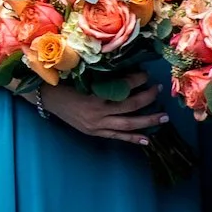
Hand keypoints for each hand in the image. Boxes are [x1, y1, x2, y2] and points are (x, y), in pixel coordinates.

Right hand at [38, 72, 167, 143]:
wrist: (48, 98)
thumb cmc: (65, 83)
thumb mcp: (85, 77)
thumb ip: (106, 77)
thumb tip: (129, 72)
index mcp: (95, 95)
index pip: (123, 87)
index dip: (137, 79)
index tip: (146, 74)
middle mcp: (98, 112)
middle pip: (130, 106)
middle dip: (148, 98)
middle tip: (159, 90)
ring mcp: (97, 125)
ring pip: (128, 124)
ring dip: (148, 120)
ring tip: (164, 117)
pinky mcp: (95, 132)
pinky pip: (117, 136)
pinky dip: (132, 138)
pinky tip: (147, 139)